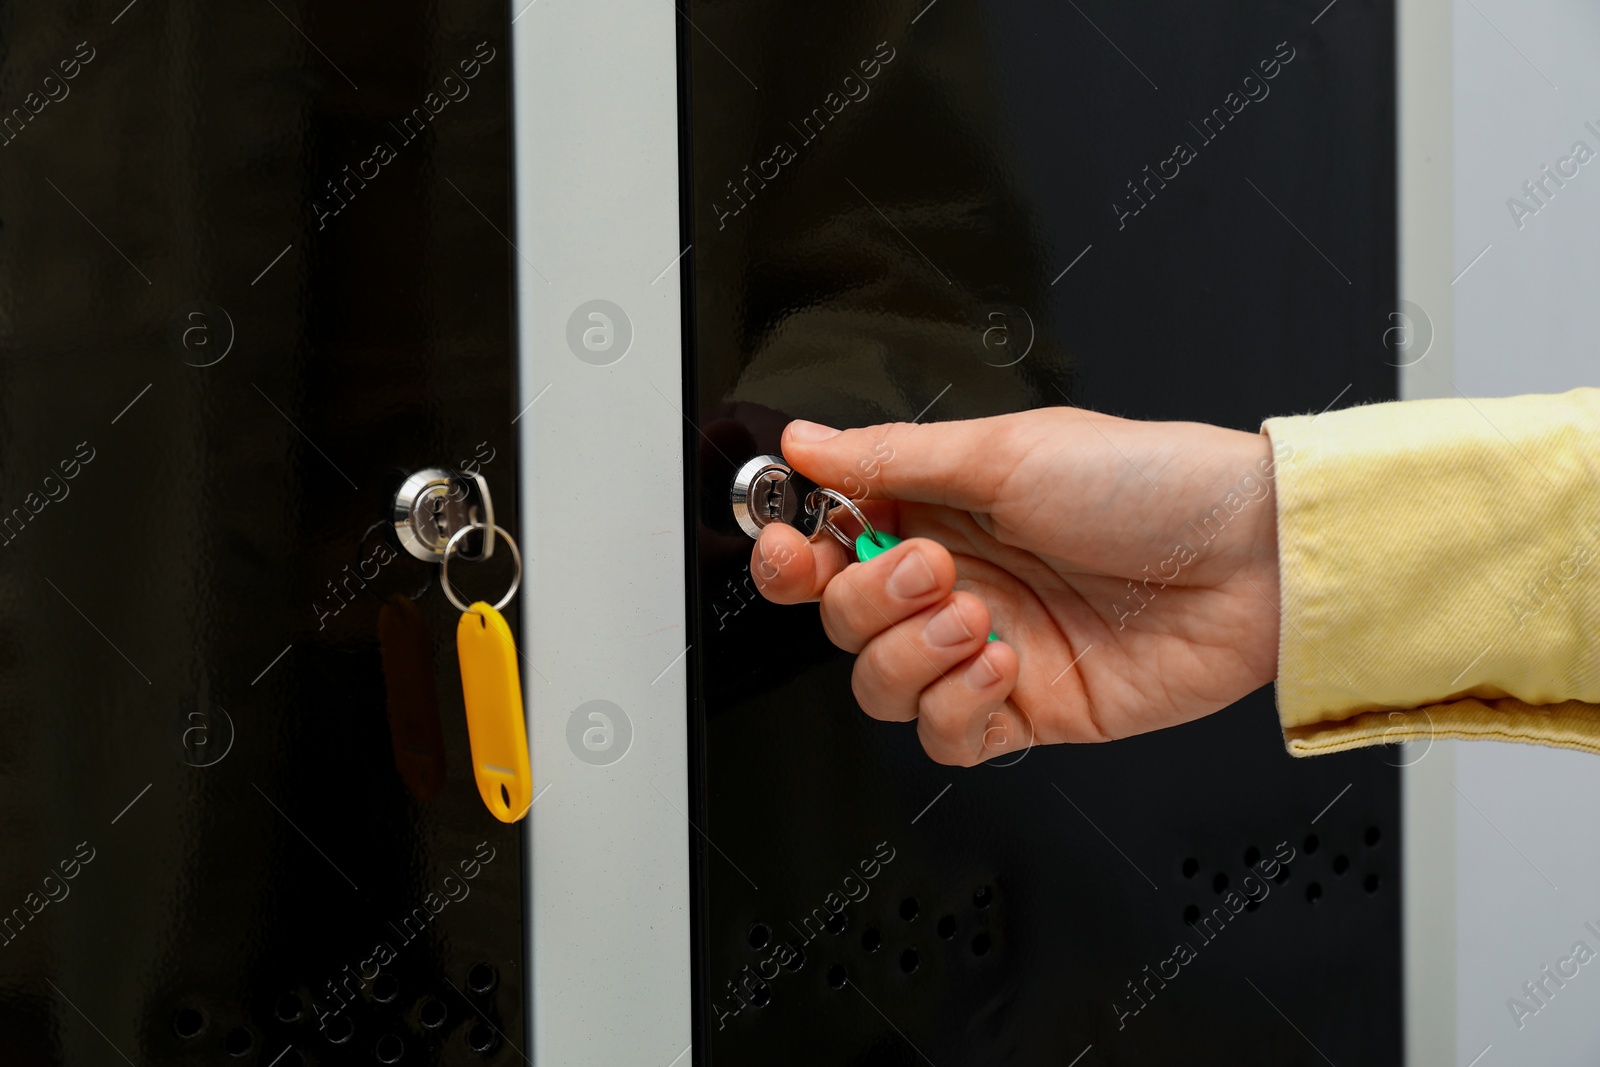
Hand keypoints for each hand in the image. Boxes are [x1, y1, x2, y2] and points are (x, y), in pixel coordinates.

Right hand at [750, 409, 1282, 765]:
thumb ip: (890, 459)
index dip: (791, 552)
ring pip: (880, 686)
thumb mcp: (1006, 452)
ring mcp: (985, 649)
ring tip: (980, 617)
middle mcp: (953, 582)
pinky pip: (946, 736)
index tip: (789, 544)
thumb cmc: (1149, 484)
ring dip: (913, 656)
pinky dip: (959, 706)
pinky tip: (1005, 665)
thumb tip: (803, 445)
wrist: (1250, 562)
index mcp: (937, 511)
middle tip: (935, 568)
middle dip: (869, 600)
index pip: (827, 544)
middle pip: (840, 621)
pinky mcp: (1025, 711)